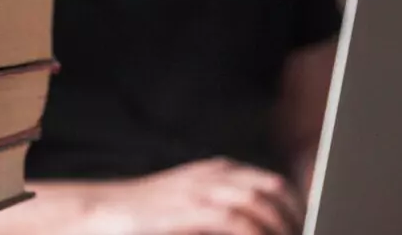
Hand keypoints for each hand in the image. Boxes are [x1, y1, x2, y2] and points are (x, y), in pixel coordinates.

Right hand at [0, 157, 303, 234]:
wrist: (98, 212)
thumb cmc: (145, 216)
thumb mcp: (188, 202)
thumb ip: (221, 210)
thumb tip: (255, 227)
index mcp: (215, 172)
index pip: (270, 182)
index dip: (294, 205)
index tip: (304, 224)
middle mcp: (211, 177)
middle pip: (270, 189)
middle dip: (292, 217)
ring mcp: (197, 192)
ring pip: (255, 203)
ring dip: (276, 227)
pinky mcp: (184, 211)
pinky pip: (230, 221)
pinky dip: (251, 234)